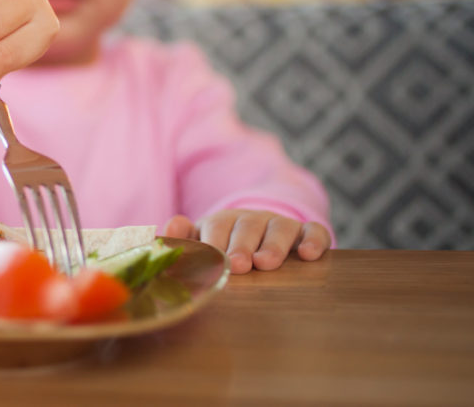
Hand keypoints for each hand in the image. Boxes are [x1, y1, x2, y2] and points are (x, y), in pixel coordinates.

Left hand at [163, 210, 329, 273]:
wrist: (261, 237)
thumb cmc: (226, 246)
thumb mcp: (204, 241)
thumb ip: (185, 237)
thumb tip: (169, 227)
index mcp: (224, 221)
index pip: (217, 226)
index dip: (215, 241)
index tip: (214, 258)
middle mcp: (252, 219)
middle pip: (246, 227)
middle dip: (241, 245)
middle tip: (238, 264)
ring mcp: (280, 224)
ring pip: (279, 228)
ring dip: (273, 245)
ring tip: (266, 262)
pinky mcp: (306, 232)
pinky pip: (313, 231)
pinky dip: (314, 240)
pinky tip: (308, 255)